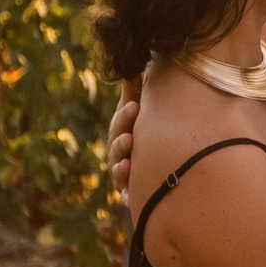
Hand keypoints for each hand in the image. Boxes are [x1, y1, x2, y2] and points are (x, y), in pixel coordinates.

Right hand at [107, 78, 140, 200]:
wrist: (149, 161)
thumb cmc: (141, 129)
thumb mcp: (137, 110)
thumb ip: (134, 91)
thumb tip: (132, 66)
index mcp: (121, 132)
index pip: (120, 122)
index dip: (126, 116)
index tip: (135, 107)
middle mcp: (117, 154)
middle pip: (116, 148)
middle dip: (121, 143)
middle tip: (130, 138)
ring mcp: (121, 173)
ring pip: (118, 172)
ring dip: (121, 169)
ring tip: (127, 164)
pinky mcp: (129, 192)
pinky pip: (126, 196)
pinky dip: (126, 198)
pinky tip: (129, 200)